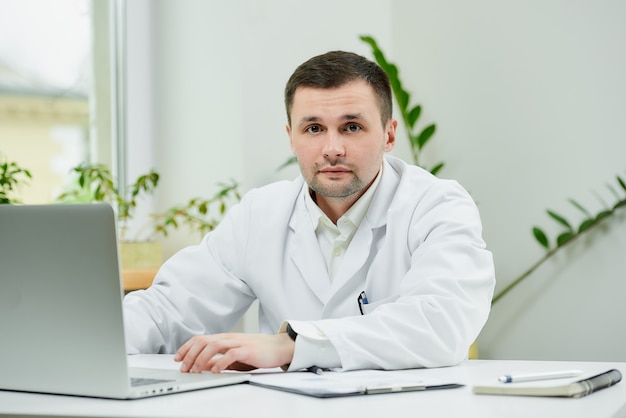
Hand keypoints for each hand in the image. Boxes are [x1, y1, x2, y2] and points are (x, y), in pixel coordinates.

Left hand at [174, 332, 294, 372]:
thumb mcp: (235, 356)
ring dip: (201, 358)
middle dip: (190, 354)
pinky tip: (214, 370)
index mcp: (225, 338)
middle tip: (183, 367)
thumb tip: (203, 366)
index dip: (187, 348)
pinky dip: (220, 362)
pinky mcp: (248, 350)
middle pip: (204, 341)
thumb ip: (219, 359)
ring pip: (214, 345)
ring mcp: (238, 343)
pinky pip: (231, 354)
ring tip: (195, 370)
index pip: (201, 339)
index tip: (177, 358)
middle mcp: (229, 338)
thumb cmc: (258, 352)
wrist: (279, 347)